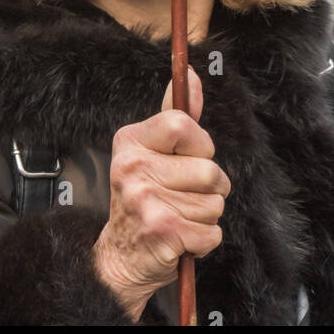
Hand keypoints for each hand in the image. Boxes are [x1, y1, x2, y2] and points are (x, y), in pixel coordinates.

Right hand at [93, 66, 229, 321]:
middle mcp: (132, 168)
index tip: (190, 157)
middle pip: (209, 170)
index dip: (199, 145)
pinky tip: (181, 239)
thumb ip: (174, 116)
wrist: (119, 258)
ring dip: (206, 216)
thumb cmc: (144, 199)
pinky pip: (212, 232)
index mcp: (130, 141)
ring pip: (215, 203)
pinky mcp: (162, 232)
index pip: (182, 123)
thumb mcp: (152, 153)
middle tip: (183, 197)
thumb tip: (189, 75)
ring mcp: (145, 200)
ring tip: (179, 218)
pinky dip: (205, 241)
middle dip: (210, 188)